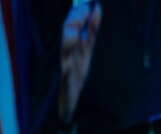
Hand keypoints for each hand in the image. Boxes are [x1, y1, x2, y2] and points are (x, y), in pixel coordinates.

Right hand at [58, 1, 102, 123]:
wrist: (71, 98)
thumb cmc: (77, 71)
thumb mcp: (87, 48)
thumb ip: (92, 30)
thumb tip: (97, 9)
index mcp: (72, 44)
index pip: (71, 24)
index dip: (77, 14)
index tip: (86, 7)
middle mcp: (67, 52)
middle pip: (67, 33)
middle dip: (74, 22)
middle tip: (83, 15)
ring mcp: (65, 66)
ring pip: (64, 51)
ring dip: (68, 40)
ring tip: (75, 34)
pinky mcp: (66, 82)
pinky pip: (65, 75)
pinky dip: (67, 69)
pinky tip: (68, 66)